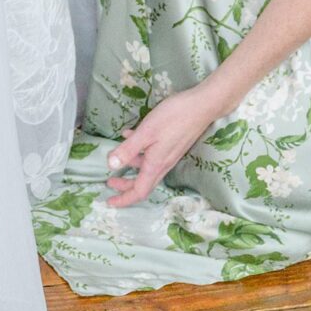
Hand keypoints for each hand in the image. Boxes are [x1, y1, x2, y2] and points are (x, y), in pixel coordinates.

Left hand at [104, 86, 217, 206]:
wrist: (201, 107)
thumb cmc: (172, 118)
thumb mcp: (146, 132)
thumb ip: (128, 149)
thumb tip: (111, 166)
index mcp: (155, 165)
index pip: (139, 191)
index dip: (124, 199)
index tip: (110, 202)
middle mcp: (163, 165)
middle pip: (143, 183)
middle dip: (125, 185)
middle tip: (110, 183)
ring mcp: (169, 156)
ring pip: (147, 168)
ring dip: (131, 165)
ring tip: (118, 154)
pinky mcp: (172, 146)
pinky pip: (152, 155)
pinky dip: (140, 150)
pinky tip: (131, 135)